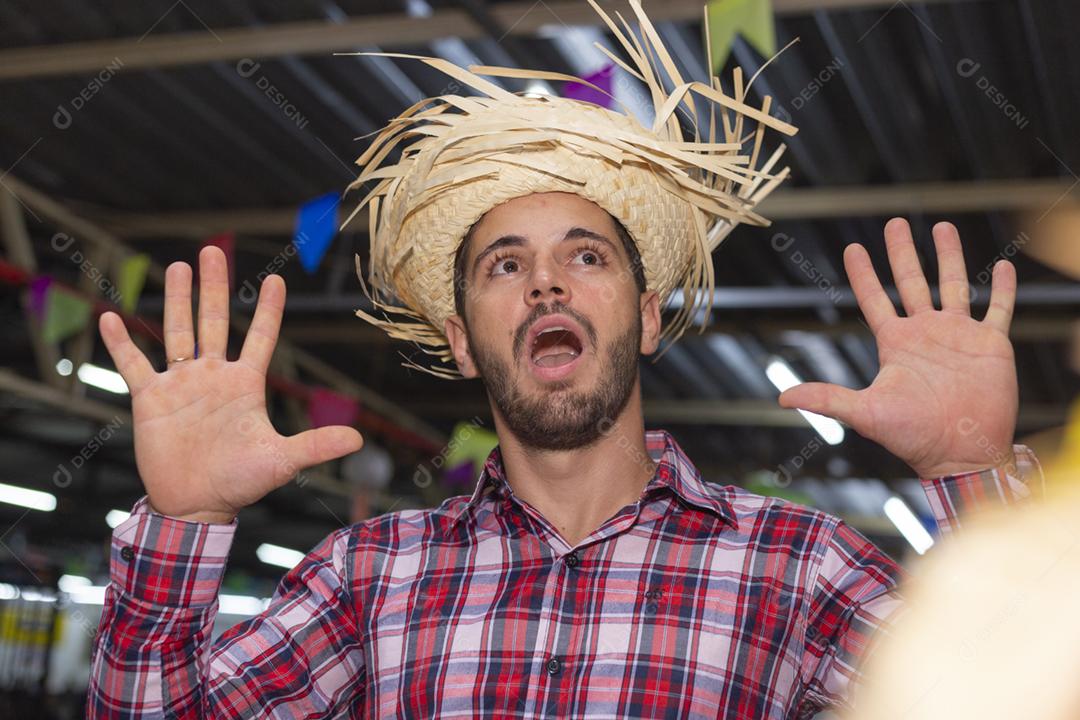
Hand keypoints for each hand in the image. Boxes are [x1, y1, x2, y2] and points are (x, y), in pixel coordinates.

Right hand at [99, 246, 363, 522]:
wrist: (196, 505)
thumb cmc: (240, 482)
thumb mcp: (280, 461)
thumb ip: (315, 446)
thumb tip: (359, 441)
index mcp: (245, 384)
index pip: (260, 337)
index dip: (269, 310)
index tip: (276, 279)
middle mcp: (214, 376)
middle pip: (214, 322)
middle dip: (214, 287)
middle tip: (212, 250)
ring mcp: (181, 385)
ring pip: (177, 332)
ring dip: (176, 300)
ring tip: (177, 266)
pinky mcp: (151, 399)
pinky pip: (133, 365)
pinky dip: (121, 343)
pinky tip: (110, 317)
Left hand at [777, 218, 1018, 478]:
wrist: (960, 452)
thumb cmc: (912, 436)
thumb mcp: (866, 412)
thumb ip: (827, 399)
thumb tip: (782, 397)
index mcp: (896, 343)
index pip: (874, 299)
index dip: (863, 274)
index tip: (852, 249)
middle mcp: (925, 333)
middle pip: (911, 281)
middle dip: (902, 252)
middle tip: (895, 222)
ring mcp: (959, 336)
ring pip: (954, 285)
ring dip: (949, 256)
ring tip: (942, 226)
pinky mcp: (991, 345)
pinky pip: (999, 310)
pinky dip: (1003, 289)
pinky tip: (1004, 266)